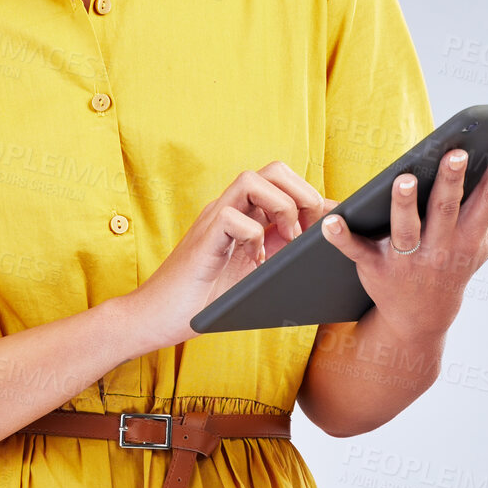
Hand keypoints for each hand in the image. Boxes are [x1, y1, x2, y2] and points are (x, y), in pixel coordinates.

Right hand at [120, 162, 333, 352]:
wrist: (157, 318)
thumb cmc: (207, 296)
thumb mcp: (256, 268)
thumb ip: (281, 248)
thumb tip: (321, 235)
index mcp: (245, 212)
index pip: (284, 181)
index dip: (312, 195)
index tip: (331, 222)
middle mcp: (230, 207)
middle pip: (273, 170)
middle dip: (302, 193)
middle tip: (311, 228)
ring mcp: (213, 219)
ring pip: (251, 180)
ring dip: (281, 207)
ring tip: (289, 239)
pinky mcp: (202, 240)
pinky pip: (231, 217)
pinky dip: (252, 235)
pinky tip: (256, 259)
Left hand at [320, 131, 487, 340]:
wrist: (422, 318)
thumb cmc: (459, 262)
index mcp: (470, 235)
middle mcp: (440, 247)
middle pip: (446, 209)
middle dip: (451, 182)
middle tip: (455, 153)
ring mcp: (407, 258)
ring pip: (405, 229)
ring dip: (403, 204)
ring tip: (403, 179)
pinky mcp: (375, 268)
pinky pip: (356, 251)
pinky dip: (342, 238)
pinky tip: (330, 221)